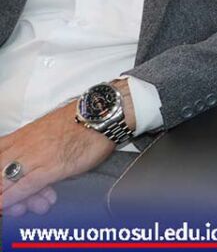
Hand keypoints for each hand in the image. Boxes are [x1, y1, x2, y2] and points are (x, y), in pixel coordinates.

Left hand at [0, 82, 126, 216]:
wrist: (100, 116)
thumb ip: (31, 146)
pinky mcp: (50, 168)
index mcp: (20, 136)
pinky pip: (23, 186)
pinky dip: (12, 197)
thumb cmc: (79, 122)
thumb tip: (27, 165)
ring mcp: (34, 156)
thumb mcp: (45, 130)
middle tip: (3, 197)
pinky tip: (6, 205)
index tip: (1, 185)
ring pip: (5, 180)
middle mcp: (22, 145)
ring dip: (3, 195)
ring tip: (8, 206)